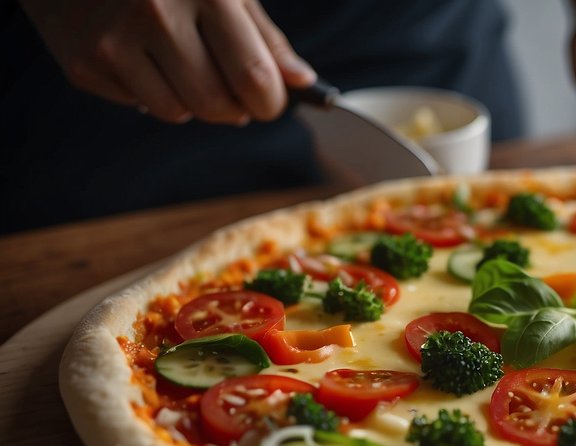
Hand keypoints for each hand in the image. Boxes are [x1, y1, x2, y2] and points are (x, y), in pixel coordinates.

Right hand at [21, 0, 315, 124]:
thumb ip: (264, 38)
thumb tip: (301, 81)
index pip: (254, 77)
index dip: (270, 102)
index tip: (269, 102)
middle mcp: (157, 12)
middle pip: (216, 104)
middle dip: (233, 107)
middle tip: (229, 90)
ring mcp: (115, 38)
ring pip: (179, 112)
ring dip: (192, 101)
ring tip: (183, 64)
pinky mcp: (84, 62)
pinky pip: (140, 105)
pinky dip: (151, 92)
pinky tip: (142, 58)